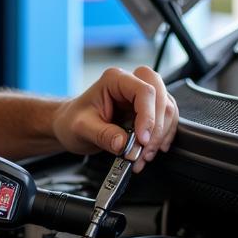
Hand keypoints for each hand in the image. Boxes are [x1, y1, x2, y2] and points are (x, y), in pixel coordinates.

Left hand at [50, 66, 177, 172]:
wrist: (69, 127)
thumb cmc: (72, 121)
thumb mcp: (81, 128)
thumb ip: (102, 135)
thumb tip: (123, 144)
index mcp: (114, 80)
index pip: (144, 91)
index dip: (148, 116)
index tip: (142, 139)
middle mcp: (131, 84)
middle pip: (161, 98)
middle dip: (157, 127)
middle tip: (144, 151)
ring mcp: (141, 97)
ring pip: (167, 111)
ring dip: (160, 137)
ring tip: (143, 157)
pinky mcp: (147, 111)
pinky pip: (165, 122)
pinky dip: (161, 139)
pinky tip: (149, 152)